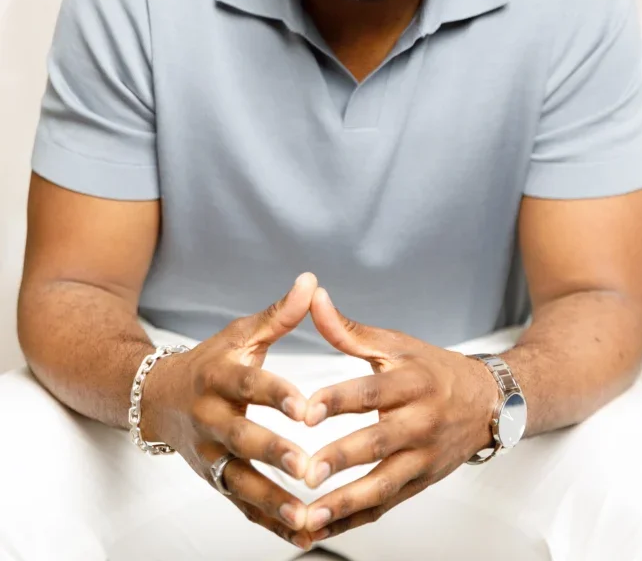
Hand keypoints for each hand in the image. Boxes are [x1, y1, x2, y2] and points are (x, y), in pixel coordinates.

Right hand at [143, 272, 318, 551]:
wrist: (158, 397)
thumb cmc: (212, 361)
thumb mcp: (240, 334)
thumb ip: (278, 314)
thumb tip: (310, 281)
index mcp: (220, 377)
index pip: (249, 384)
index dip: (277, 395)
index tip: (307, 408)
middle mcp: (211, 418)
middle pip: (242, 439)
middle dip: (275, 455)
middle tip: (309, 468)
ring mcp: (210, 454)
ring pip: (240, 482)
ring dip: (272, 500)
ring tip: (306, 515)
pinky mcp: (215, 480)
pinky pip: (242, 506)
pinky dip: (269, 522)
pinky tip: (301, 533)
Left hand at [298, 287, 499, 543]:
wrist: (487, 402)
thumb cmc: (433, 370)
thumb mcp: (396, 344)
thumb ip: (348, 329)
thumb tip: (313, 298)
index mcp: (411, 382)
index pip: (372, 391)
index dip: (339, 400)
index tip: (306, 410)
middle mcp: (420, 422)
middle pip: (379, 443)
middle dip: (341, 459)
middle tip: (305, 471)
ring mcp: (422, 458)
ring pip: (383, 485)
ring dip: (345, 504)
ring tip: (308, 515)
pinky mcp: (420, 484)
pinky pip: (385, 506)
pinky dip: (353, 521)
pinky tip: (320, 528)